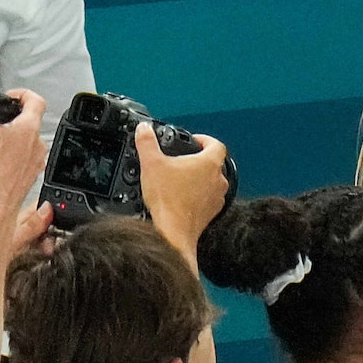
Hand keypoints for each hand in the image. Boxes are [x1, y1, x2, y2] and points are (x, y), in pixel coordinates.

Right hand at [0, 88, 47, 229]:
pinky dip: (12, 155)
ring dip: (12, 137)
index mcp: (29, 128)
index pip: (36, 100)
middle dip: (12, 117)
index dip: (22, 93)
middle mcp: (37, 143)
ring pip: (27, 141)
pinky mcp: (30, 174)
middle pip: (30, 121)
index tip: (9, 97)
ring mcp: (36, 160)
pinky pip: (24, 158)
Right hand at [138, 124, 231, 254]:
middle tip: (182, 160)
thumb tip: (144, 130)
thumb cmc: (168, 200)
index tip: (194, 140)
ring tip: (179, 179)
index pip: (216, 144)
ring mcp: (217, 198)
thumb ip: (147, 142)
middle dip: (198, 160)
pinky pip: (207, 199)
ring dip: (198, 179)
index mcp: (209, 163)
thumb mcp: (151, 164)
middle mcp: (218, 180)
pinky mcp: (211, 213)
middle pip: (214, 163)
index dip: (204, 139)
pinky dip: (197, 196)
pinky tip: (181, 198)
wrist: (173, 232)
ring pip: (211, 182)